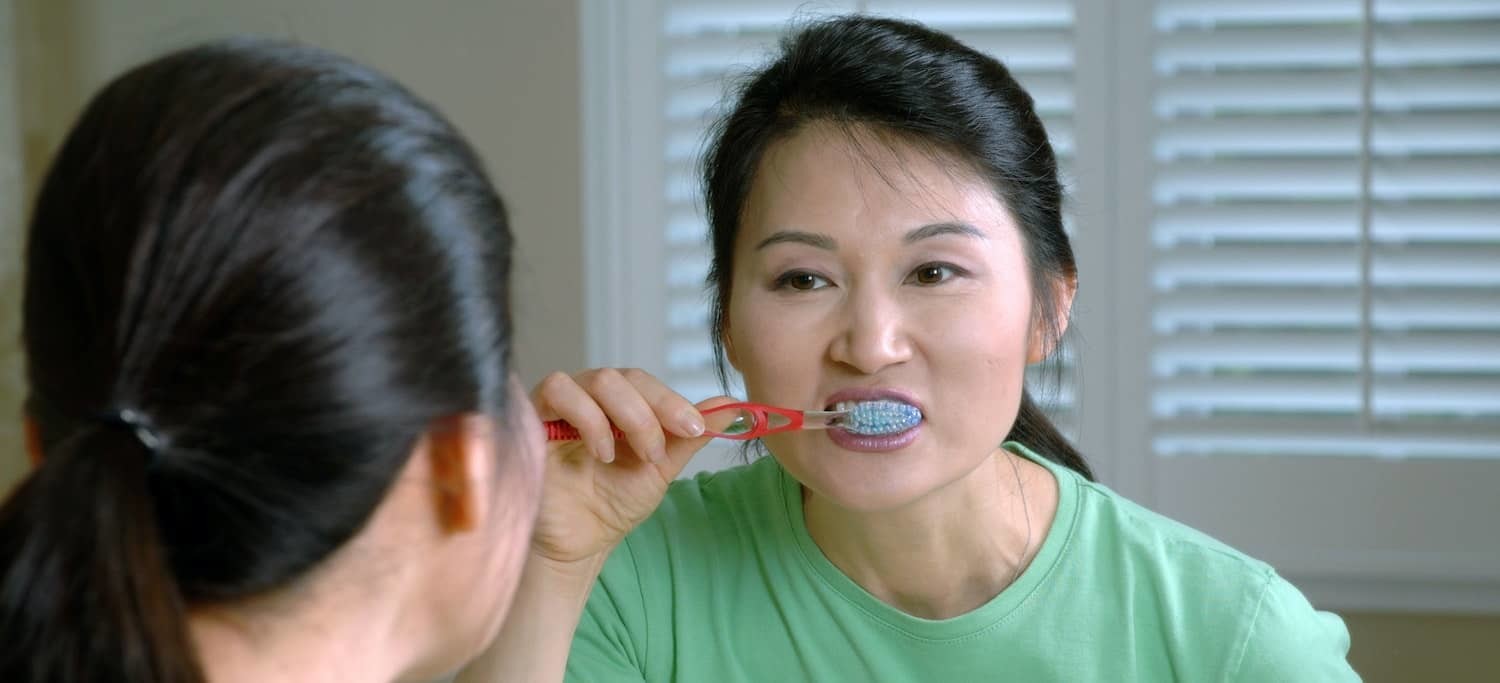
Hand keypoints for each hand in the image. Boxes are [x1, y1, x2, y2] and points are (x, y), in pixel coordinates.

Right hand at [528, 368, 733, 567]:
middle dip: (649, 413)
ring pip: (595, 379)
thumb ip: (688, 436)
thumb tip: (733, 406)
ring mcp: (559, 406)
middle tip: (657, 454)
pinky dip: (587, 417)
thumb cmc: (613, 504)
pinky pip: (556, 391)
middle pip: (621, 376)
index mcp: (618, 405)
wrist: (579, 544)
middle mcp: (588, 398)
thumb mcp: (660, 468)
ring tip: (625, 457)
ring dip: (624, 416)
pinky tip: (600, 452)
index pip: (644, 382)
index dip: (671, 400)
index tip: (695, 428)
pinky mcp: (532, 418)